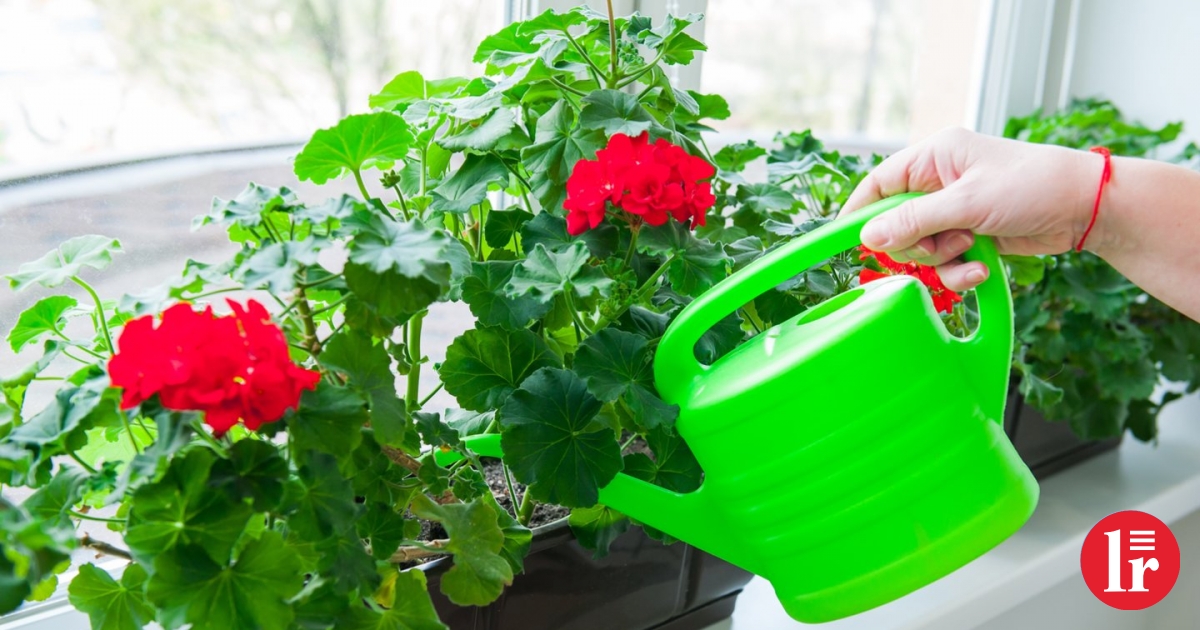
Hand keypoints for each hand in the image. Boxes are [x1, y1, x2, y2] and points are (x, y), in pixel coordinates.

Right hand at [840, 127, 1100, 290]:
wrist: (1086, 207)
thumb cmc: (1032, 187)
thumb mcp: (968, 203)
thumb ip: (915, 221)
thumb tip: (869, 236)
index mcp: (934, 157)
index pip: (878, 183)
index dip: (860, 211)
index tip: (846, 239)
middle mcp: (940, 182)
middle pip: (896, 224)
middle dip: (918, 244)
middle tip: (945, 245)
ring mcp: (955, 210)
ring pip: (921, 248)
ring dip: (943, 260)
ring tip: (973, 249)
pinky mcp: (971, 234)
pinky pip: (946, 262)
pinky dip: (960, 271)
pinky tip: (983, 268)